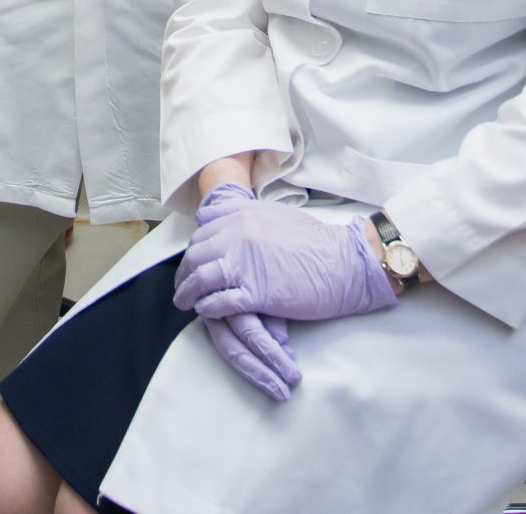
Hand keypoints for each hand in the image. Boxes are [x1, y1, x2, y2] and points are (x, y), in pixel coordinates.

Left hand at [188, 181, 298, 396]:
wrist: (343, 263)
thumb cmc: (314, 241)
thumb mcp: (274, 214)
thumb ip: (242, 213)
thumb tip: (211, 217)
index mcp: (242, 216)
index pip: (202, 234)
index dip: (193, 251)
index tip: (191, 263)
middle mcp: (238, 236)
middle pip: (196, 256)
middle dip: (184, 273)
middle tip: (181, 287)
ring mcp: (246, 264)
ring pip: (201, 279)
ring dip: (188, 293)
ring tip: (184, 302)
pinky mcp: (256, 292)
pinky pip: (219, 301)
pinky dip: (207, 308)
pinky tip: (206, 312)